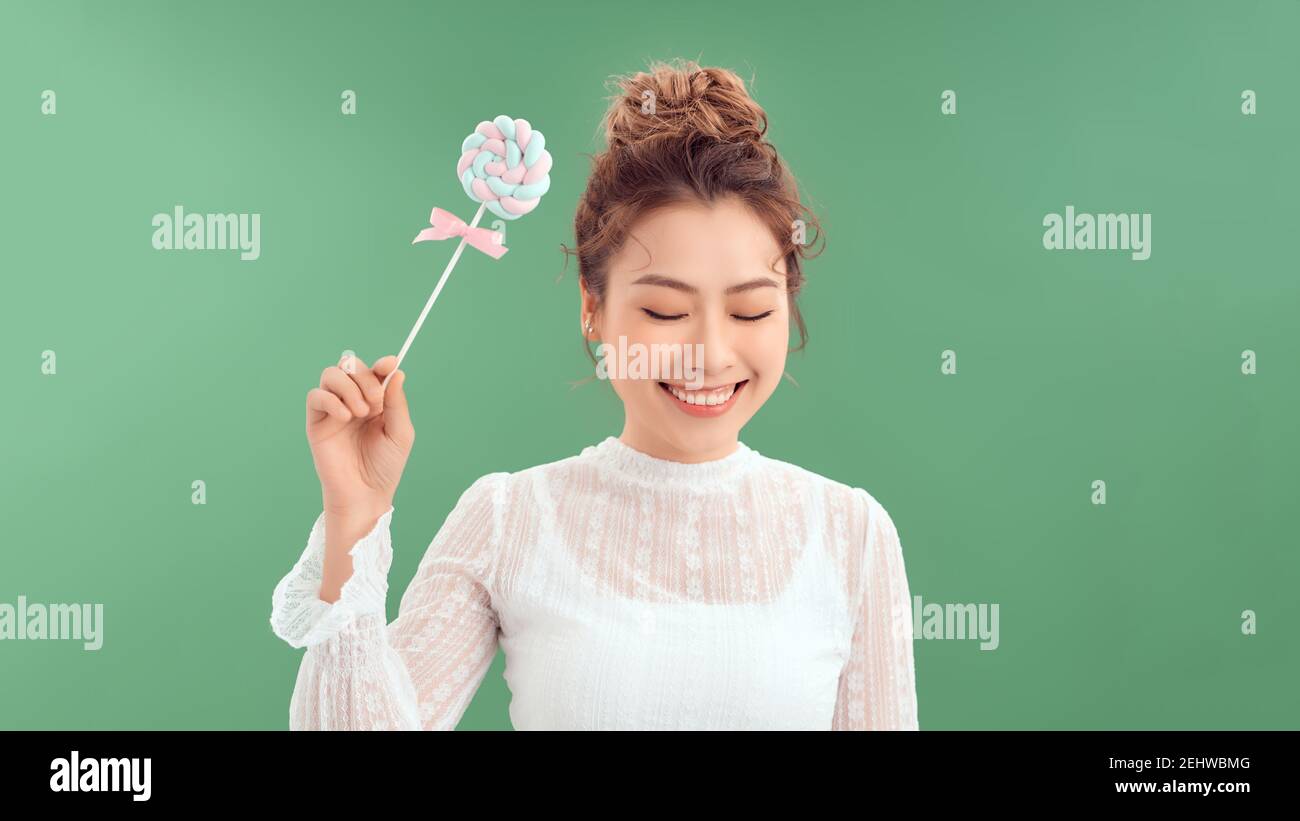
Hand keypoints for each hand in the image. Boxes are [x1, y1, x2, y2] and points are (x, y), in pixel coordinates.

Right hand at [305, 353, 414, 519]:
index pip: (374, 372)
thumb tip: (395, 372)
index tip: (388, 364)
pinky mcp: (316, 422)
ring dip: (348, 387)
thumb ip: (396, 402)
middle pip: (350, 366)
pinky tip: (346, 417)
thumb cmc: (385, 467)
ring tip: (360, 412)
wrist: (365, 494)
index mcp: (376, 402)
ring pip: (331, 375)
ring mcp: (333, 410)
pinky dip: (331, 400)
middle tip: (375, 401)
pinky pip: (315, 396)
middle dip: (364, 377)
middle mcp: (354, 401)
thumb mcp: (400, 433)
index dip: (381, 364)